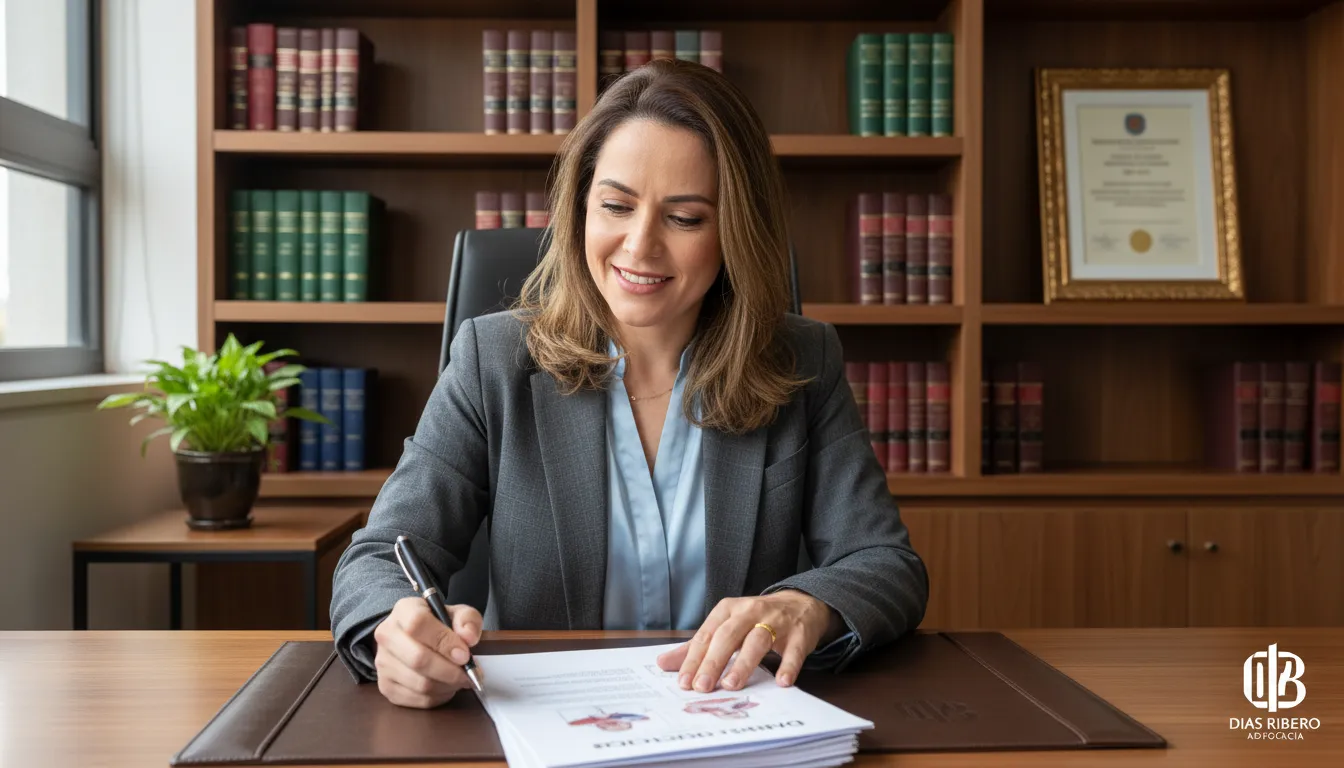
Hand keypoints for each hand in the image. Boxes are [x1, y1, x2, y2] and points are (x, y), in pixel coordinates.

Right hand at [372, 597, 482, 708]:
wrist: (416, 638)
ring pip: (419, 683)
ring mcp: (382, 662)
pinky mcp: (385, 685)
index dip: (444, 642)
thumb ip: (468, 620)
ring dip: (447, 686)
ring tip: (459, 680)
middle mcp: (387, 635)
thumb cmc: (439, 625)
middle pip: (418, 659)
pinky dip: (438, 697)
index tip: (464, 655)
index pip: (418, 624)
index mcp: (404, 610)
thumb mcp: (458, 614)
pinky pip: (416, 699)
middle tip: (468, 674)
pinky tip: (446, 687)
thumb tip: (468, 638)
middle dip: (449, 671)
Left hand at [656, 590, 843, 692]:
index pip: (706, 635)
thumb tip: (663, 663)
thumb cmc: (755, 619)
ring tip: (732, 685)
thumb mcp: (725, 626)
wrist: (800, 604)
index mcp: (727, 610)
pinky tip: (781, 682)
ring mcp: (776, 622)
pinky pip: (793, 650)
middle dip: (714, 661)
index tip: (683, 682)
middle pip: (728, 636)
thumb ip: (696, 646)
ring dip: (744, 663)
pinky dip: (788, 665)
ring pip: (757, 640)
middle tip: (702, 686)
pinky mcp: (798, 634)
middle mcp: (750, 612)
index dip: (694, 659)